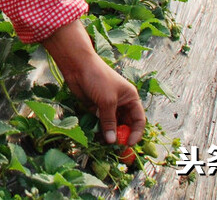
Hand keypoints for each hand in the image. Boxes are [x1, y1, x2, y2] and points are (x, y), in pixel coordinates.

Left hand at [43, 20, 145, 145]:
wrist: (78, 65)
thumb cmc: (98, 78)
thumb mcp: (107, 101)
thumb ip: (109, 122)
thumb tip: (113, 141)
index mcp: (130, 98)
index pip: (138, 120)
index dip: (135, 133)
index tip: (128, 144)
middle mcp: (121, 103)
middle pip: (125, 124)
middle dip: (122, 136)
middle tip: (116, 149)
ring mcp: (108, 105)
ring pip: (112, 125)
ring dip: (110, 135)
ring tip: (105, 144)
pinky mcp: (95, 107)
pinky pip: (100, 123)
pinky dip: (99, 130)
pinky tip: (96, 137)